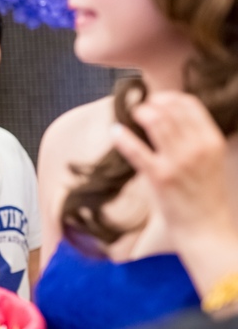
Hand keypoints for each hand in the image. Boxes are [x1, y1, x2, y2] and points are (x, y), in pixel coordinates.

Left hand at [112, 92, 230, 243]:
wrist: (207, 230)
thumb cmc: (205, 197)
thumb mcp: (210, 161)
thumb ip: (194, 140)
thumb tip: (167, 119)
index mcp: (212, 141)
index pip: (189, 104)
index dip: (169, 97)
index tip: (155, 99)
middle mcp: (197, 147)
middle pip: (169, 109)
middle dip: (150, 104)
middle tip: (139, 108)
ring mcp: (178, 162)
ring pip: (155, 122)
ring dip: (139, 114)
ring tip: (130, 116)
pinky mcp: (160, 177)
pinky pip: (137, 150)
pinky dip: (123, 137)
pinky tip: (115, 131)